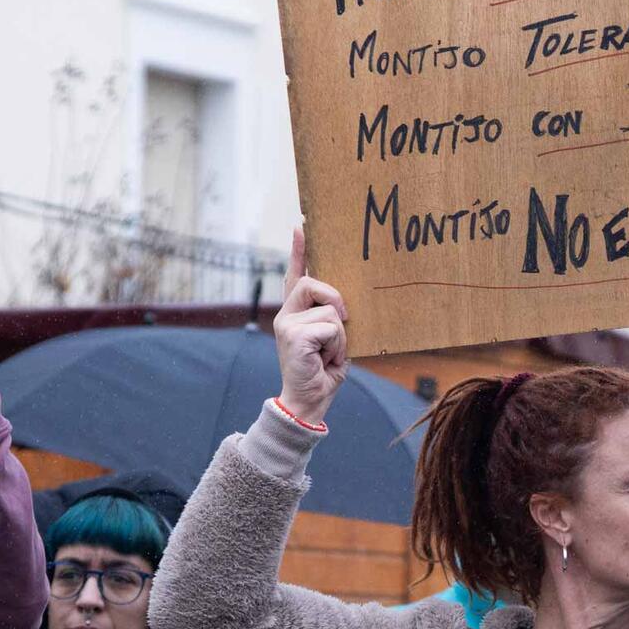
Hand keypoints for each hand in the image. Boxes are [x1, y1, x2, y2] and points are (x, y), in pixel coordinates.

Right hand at [274, 227, 348, 426]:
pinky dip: (337, 346)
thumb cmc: (323, 372)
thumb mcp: (332, 339)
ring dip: (340, 336)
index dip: (298, 251)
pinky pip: (331, 327)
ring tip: (329, 354)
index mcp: (295, 313)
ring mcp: (286, 323)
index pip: (295, 275)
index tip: (300, 227)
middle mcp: (285, 314)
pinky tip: (325, 360)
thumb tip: (343, 302)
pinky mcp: (292, 335)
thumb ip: (332, 317)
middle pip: (314, 282)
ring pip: (330, 310)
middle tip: (342, 323)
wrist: (309, 401)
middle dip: (335, 301)